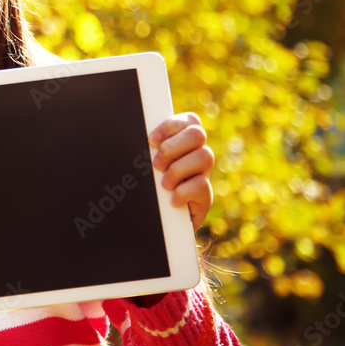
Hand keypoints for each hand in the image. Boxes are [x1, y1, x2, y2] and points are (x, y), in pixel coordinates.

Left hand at [149, 112, 214, 231]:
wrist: (154, 224)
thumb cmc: (145, 189)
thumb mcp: (143, 167)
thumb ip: (147, 150)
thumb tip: (139, 138)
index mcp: (182, 143)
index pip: (189, 121)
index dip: (170, 127)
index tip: (150, 141)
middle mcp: (195, 155)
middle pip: (198, 134)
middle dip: (173, 147)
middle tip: (156, 164)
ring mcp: (202, 175)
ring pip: (205, 156)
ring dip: (178, 169)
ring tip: (163, 184)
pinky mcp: (205, 197)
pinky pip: (202, 185)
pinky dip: (182, 192)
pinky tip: (172, 200)